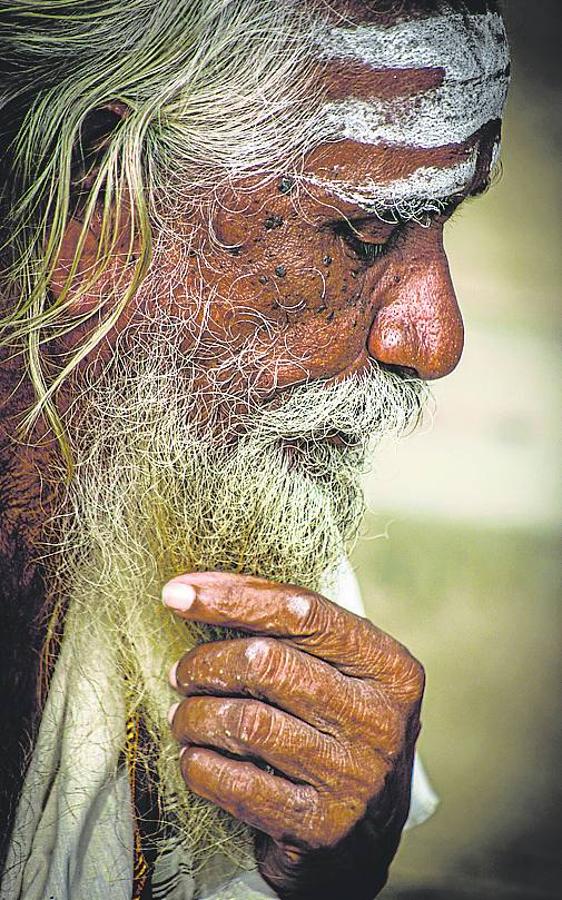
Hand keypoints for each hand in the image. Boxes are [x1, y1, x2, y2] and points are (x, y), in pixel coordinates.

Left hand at [164, 572, 424, 899]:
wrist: (365, 839)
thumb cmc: (337, 731)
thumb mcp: (340, 674)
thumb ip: (293, 633)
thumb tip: (197, 590)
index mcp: (389, 667)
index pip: (303, 612)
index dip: (233, 597)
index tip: (176, 593)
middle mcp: (379, 719)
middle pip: (266, 663)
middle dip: (205, 663)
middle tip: (181, 673)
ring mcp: (352, 776)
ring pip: (244, 722)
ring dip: (194, 716)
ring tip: (183, 717)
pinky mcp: (320, 826)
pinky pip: (236, 783)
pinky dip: (199, 765)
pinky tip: (195, 758)